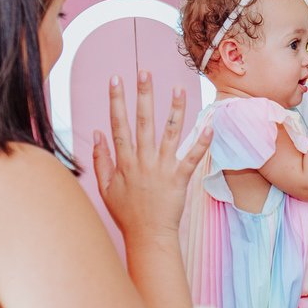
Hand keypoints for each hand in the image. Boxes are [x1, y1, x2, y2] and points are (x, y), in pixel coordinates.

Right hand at [93, 72, 210, 239]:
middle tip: (144, 72)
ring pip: (170, 134)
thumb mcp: (105, 187)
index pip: (118, 124)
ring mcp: (162, 168)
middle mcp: (142, 161)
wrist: (147, 236)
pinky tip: (210, 124)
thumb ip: (101, 159)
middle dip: (143, 95)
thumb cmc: (126, 213)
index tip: (116, 79)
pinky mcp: (179, 178)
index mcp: (124, 161)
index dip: (116, 101)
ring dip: (175, 110)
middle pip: (143, 121)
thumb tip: (97, 133)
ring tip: (179, 88)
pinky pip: (192, 157)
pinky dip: (202, 142)